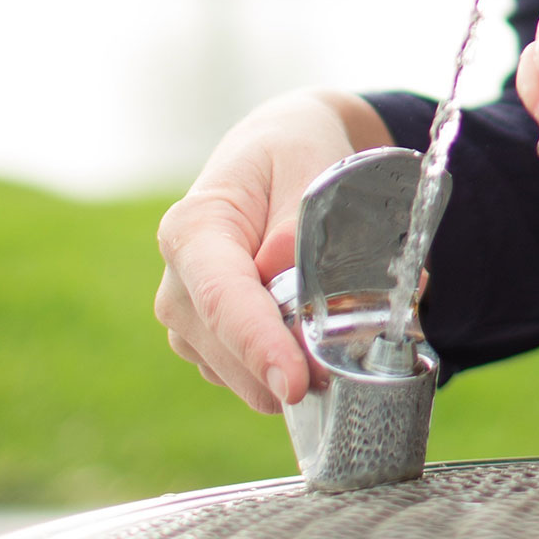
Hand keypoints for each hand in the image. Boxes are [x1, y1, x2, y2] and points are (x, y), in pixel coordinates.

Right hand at [153, 88, 392, 412]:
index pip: (223, 300)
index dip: (259, 346)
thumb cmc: (289, 156)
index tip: (297, 383)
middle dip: (293, 366)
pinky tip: (324, 328)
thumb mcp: (305, 162)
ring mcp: (189, 321)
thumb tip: (284, 273)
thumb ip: (298, 221)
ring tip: (352, 316)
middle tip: (360, 352)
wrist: (271, 157)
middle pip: (229, 351)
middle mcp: (178, 283)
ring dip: (300, 363)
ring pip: (243, 375)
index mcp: (192, 230)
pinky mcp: (212, 345)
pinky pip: (256, 376)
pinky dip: (296, 363)